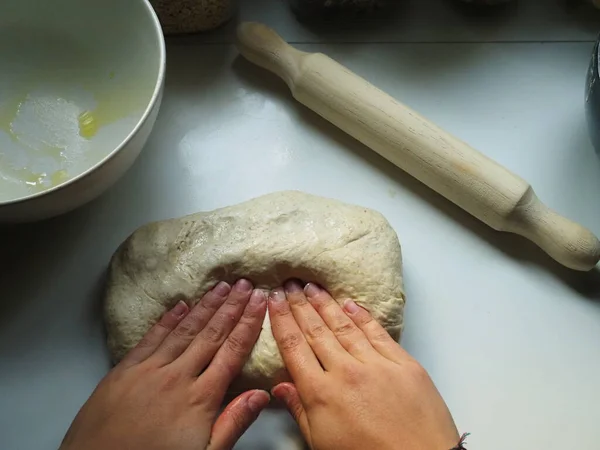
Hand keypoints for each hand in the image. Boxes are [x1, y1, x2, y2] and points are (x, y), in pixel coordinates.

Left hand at [60, 279, 268, 449]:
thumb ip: (233, 423)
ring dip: (205, 307)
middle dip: (231, 307)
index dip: (248, 324)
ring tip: (220, 287)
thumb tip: (260, 394)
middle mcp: (177, 377)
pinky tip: (180, 306)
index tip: (259, 302)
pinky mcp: (124, 371)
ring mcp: (149, 370)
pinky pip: (150, 338)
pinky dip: (167, 320)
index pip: (232, 351)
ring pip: (183, 330)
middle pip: (211, 334)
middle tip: (244, 284)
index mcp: (200, 398)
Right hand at [269, 280, 459, 449]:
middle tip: (289, 285)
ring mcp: (376, 364)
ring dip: (326, 304)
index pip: (294, 347)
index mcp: (321, 393)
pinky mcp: (404, 363)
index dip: (281, 320)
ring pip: (344, 326)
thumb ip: (300, 411)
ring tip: (312, 287)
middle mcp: (346, 372)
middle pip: (316, 331)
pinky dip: (362, 316)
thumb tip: (280, 387)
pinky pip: (378, 333)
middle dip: (300, 305)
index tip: (273, 301)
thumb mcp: (322, 443)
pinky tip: (350, 304)